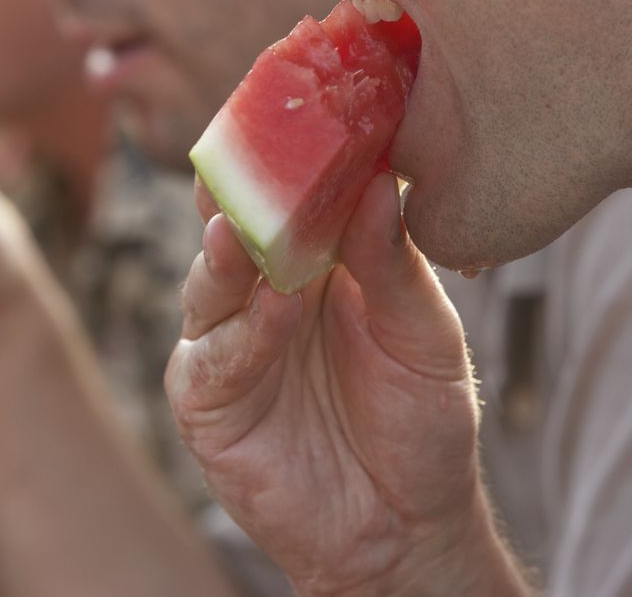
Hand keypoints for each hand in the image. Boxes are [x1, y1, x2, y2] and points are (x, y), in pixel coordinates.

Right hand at [167, 175, 506, 595]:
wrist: (405, 525)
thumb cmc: (420, 419)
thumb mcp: (425, 335)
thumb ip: (392, 264)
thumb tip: (376, 185)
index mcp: (316, 264)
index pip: (290, 194)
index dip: (290, 155)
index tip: (301, 105)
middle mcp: (263, 291)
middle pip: (235, 223)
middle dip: (237, 188)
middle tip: (245, 146)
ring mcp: (228, 340)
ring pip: (211, 281)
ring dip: (228, 254)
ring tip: (243, 227)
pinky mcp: (207, 396)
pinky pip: (216, 354)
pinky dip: (244, 331)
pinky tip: (275, 309)